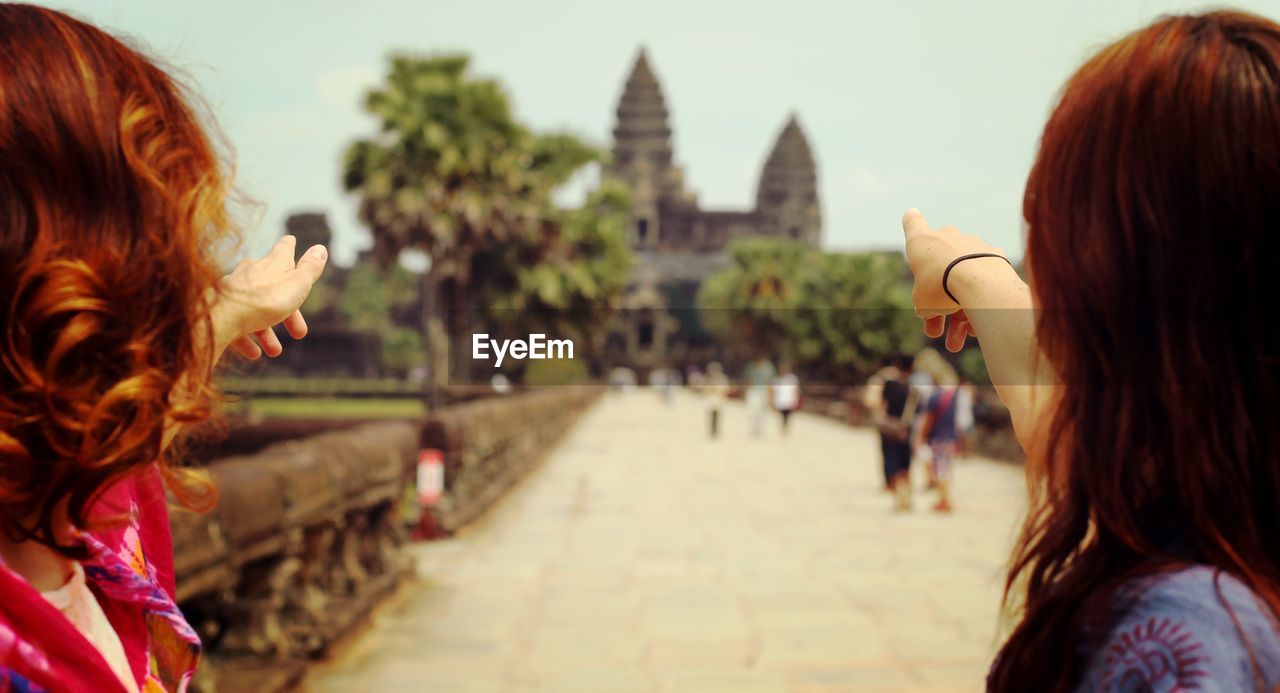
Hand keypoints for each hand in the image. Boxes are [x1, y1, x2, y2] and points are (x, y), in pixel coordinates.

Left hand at [211, 235, 327, 360]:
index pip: (284, 250)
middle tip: (299, 331)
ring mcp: (234, 289)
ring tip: (275, 350)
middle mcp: (252, 272)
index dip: (289, 247)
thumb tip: (321, 248)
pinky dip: (247, 339)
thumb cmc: (265, 300)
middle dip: (287, 311)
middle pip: (273, 288)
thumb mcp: (297, 284)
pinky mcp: (220, 308)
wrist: (223, 316)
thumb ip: (310, 269)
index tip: (291, 240)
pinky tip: (255, 353)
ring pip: (255, 309)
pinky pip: (237, 324)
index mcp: (273, 264)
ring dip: (267, 331)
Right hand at [901, 209, 1010, 351]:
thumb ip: (924, 302)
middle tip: (934, 333)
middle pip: (939, 268)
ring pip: (963, 281)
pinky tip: (976, 332)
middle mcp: (949, 236)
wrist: (978, 281)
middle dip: (937, 303)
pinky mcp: (997, 258)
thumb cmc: (940, 288)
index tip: (911, 214)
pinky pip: (984, 283)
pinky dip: (979, 305)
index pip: (913, 224)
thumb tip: (930, 310)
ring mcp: (974, 245)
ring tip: (956, 346)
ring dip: (958, 316)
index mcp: (923, 241)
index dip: (911, 221)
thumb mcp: (922, 301)